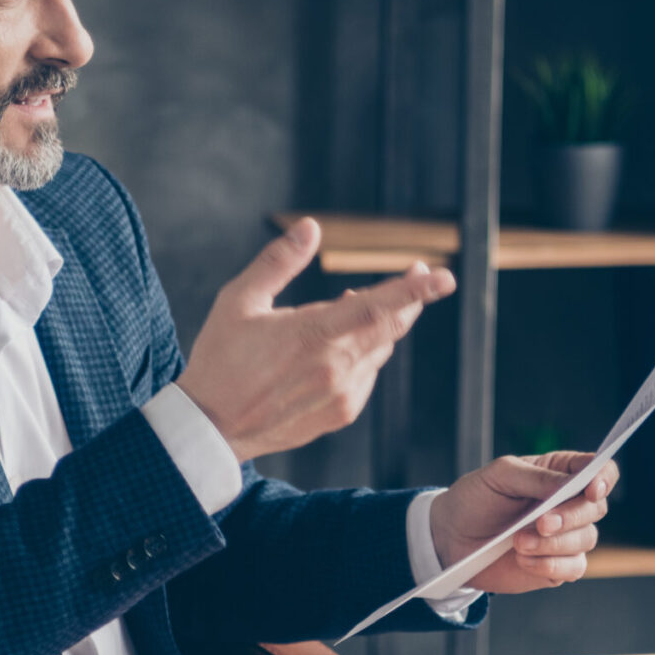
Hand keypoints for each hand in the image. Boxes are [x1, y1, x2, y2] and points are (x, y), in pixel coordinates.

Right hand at [177, 218, 456, 462]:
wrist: (211, 428)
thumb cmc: (220, 360)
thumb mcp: (239, 300)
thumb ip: (279, 261)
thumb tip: (311, 227)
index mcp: (313, 334)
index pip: (377, 306)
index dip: (414, 290)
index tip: (444, 277)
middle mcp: (335, 366)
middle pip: (392, 326)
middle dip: (411, 299)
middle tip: (418, 275)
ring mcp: (341, 394)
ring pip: (381, 350)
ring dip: (381, 325)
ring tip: (355, 307)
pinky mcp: (340, 414)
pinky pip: (368, 376)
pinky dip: (365, 355)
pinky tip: (341, 348)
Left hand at [427, 450, 617, 595]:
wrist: (451, 538)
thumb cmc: (476, 498)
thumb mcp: (500, 475)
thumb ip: (536, 477)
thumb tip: (570, 484)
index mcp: (561, 473)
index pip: (600, 471)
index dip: (604, 478)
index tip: (591, 489)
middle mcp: (570, 505)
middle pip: (596, 508)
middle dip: (571, 516)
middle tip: (541, 522)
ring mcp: (566, 537)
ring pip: (586, 540)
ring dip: (553, 544)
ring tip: (518, 542)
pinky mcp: (557, 566)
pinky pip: (573, 568)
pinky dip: (549, 565)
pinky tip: (523, 560)